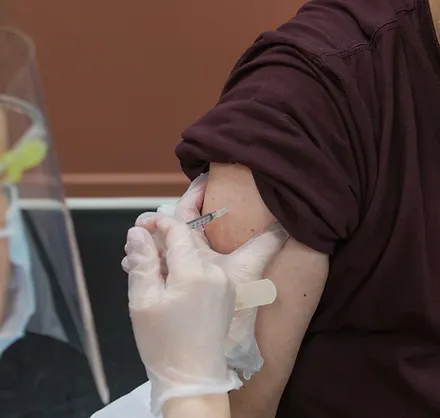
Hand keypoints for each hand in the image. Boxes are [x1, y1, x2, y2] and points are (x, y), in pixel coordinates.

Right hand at [122, 214, 285, 413]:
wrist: (193, 379)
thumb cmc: (164, 344)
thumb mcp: (143, 301)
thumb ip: (141, 261)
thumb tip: (137, 232)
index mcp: (195, 272)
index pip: (178, 230)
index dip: (157, 222)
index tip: (139, 226)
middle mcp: (215, 273)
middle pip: (185, 243)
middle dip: (159, 243)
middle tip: (134, 254)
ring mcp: (224, 284)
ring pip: (192, 258)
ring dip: (169, 258)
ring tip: (143, 272)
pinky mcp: (225, 295)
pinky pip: (202, 272)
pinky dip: (182, 271)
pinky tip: (163, 283)